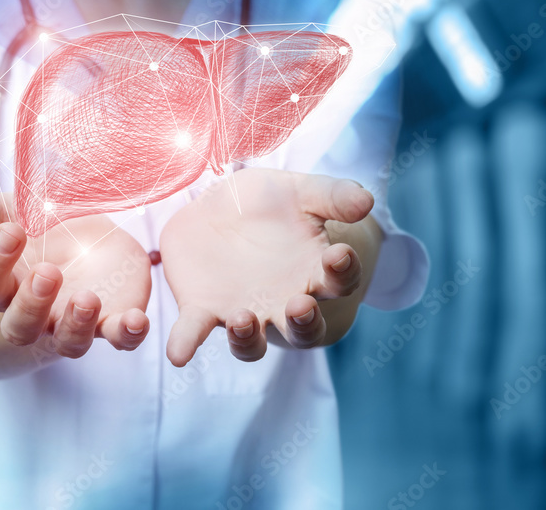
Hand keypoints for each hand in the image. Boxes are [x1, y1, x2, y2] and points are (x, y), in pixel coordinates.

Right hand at [0, 192, 151, 358]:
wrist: (81, 241)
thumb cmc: (34, 228)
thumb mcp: (7, 212)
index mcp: (3, 284)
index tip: (11, 232)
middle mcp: (34, 311)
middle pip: (21, 326)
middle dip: (32, 303)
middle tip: (48, 273)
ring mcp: (72, 320)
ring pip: (69, 343)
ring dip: (77, 325)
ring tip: (88, 300)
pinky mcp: (111, 320)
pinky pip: (118, 338)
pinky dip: (128, 334)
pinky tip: (137, 321)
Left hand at [159, 168, 373, 365]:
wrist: (220, 205)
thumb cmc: (271, 203)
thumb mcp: (300, 191)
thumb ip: (332, 196)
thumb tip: (367, 200)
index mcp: (313, 272)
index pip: (340, 280)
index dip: (343, 271)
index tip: (339, 254)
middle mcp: (282, 303)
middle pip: (304, 328)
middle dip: (304, 322)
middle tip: (301, 305)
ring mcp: (243, 311)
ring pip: (252, 343)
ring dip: (249, 339)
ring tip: (242, 320)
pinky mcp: (203, 310)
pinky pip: (195, 332)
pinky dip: (186, 343)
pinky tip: (178, 354)